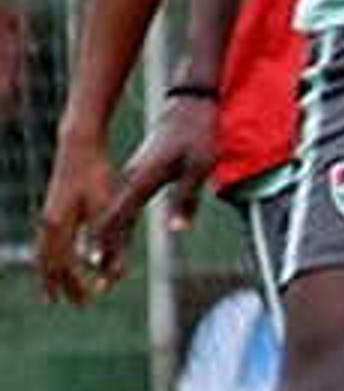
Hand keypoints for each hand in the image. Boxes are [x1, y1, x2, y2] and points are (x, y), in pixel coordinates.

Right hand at [34, 129, 125, 303]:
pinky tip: (60, 265)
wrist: (79, 146)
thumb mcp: (110, 207)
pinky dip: (50, 260)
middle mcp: (47, 224)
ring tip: (54, 295)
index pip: (65, 265)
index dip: (76, 284)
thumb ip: (111, 240)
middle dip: (62, 286)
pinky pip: (46, 244)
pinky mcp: (50, 211)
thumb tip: (113, 273)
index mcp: (60, 225)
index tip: (88, 300)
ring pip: (43, 256)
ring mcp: (46, 217)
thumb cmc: (98, 174)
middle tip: (76, 305)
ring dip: (50, 276)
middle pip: (49, 265)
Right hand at [95, 96, 220, 278]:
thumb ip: (188, 198)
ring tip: (98, 275)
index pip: (119, 214)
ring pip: (111, 216)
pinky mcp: (135, 178)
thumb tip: (178, 229)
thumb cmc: (198, 134)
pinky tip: (107, 248)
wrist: (188, 106)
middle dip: (103, 252)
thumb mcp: (201, 165)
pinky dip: (112, 230)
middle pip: (110, 220)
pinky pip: (118, 208)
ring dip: (104, 246)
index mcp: (143, 176)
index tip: (95, 263)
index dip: (107, 239)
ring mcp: (130, 178)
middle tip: (97, 284)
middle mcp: (130, 179)